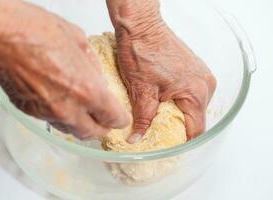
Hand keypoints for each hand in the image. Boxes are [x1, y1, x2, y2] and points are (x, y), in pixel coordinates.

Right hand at [0, 0, 129, 138]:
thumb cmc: (34, 31)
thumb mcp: (77, 40)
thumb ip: (93, 65)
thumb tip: (97, 77)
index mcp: (87, 90)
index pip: (113, 118)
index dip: (119, 118)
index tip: (120, 116)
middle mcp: (69, 109)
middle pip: (93, 133)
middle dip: (103, 128)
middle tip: (105, 120)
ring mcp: (48, 114)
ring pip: (72, 131)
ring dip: (82, 124)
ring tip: (84, 112)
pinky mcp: (31, 113)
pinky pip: (53, 122)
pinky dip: (62, 117)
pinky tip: (62, 102)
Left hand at [114, 14, 215, 140]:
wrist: (141, 26)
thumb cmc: (141, 52)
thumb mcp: (141, 91)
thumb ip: (143, 119)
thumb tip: (136, 139)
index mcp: (196, 92)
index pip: (195, 129)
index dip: (181, 141)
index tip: (168, 148)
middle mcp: (205, 84)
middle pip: (196, 118)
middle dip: (178, 127)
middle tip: (159, 133)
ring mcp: (201, 74)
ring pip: (193, 105)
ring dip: (178, 112)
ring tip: (159, 117)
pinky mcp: (194, 68)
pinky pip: (191, 92)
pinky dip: (180, 100)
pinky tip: (164, 101)